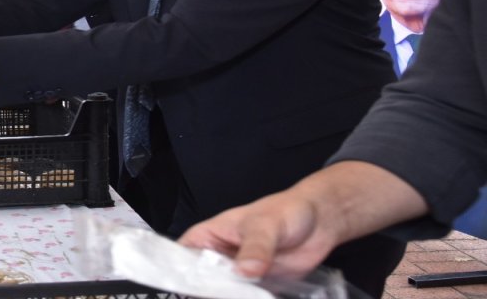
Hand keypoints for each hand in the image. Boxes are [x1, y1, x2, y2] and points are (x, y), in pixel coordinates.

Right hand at [178, 191, 337, 280]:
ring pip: (224, 295)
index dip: (180, 275)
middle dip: (208, 293)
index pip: (181, 259)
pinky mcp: (257, 289)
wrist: (321, 222)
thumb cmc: (286, 211)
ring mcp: (238, 275)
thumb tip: (245, 270)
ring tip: (245, 294)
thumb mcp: (265, 225)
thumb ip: (256, 247)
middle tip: (224, 294)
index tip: (191, 288)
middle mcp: (219, 259)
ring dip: (229, 298)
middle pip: (202, 283)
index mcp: (207, 238)